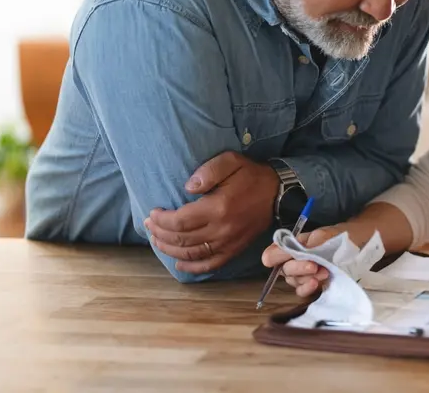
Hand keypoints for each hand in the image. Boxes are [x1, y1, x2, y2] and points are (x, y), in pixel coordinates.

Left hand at [144, 151, 278, 273]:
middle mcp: (222, 229)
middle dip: (160, 234)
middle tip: (149, 226)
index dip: (161, 220)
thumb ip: (208, 171)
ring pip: (192, 254)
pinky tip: (179, 263)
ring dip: (170, 250)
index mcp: (218, 208)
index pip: (180, 222)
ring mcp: (229, 242)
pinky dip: (192, 267)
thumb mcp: (231, 161)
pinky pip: (210, 264)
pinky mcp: (235, 249)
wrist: (278, 193)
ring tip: (158, 240)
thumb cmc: (251, 175)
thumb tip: (187, 187)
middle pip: (182, 240)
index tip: (152, 213)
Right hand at [261, 227, 340, 296]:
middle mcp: (293, 261)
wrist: (355, 245)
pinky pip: (301, 291)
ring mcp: (302, 275)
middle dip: (298, 267)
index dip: (272, 257)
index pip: (273, 254)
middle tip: (313, 265)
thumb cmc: (336, 237)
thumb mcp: (321, 236)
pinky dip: (307, 288)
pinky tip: (316, 283)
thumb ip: (306, 245)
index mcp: (291, 246)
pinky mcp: (311, 285)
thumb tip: (293, 251)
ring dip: (307, 277)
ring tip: (324, 271)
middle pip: (284, 270)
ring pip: (293, 281)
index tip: (275, 260)